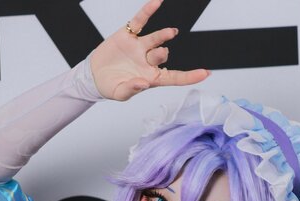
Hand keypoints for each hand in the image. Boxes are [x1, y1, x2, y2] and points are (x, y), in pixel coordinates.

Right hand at [89, 0, 209, 101]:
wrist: (93, 74)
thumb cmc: (110, 86)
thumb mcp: (120, 93)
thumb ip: (132, 89)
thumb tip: (144, 83)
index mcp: (150, 78)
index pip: (174, 77)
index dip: (189, 76)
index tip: (206, 73)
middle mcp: (148, 61)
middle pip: (162, 55)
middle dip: (161, 55)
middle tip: (156, 56)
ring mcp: (140, 47)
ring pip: (156, 38)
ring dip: (164, 35)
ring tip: (172, 33)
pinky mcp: (128, 34)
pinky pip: (140, 21)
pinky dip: (148, 11)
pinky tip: (157, 2)